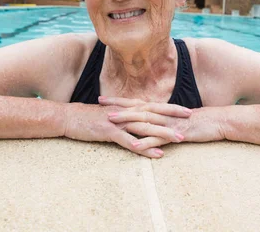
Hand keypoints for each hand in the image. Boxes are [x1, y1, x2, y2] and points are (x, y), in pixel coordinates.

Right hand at [63, 99, 188, 158]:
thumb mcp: (111, 115)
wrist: (69, 117)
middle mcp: (126, 112)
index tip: (187, 110)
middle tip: (190, 120)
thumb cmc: (89, 117)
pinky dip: (144, 147)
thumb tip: (139, 121)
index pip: (153, 106)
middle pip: (154, 113)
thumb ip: (125, 117)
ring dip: (163, 133)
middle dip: (173, 117)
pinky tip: (157, 153)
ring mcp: (118, 121)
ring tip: (179, 139)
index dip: (170, 108)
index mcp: (127, 108)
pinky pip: (130, 141)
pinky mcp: (109, 131)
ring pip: (145, 127)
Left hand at [100, 96, 224, 152]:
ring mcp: (168, 123)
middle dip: (117, 105)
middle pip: (135, 108)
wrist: (218, 122)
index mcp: (161, 110)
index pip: (136, 103)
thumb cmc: (197, 122)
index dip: (119, 101)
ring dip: (126, 120)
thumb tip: (147, 124)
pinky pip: (159, 138)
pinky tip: (135, 145)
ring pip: (144, 120)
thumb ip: (161, 121)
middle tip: (99, 103)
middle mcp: (162, 113)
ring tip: (110, 120)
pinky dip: (146, 141)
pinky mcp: (176, 134)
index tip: (103, 98)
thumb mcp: (175, 120)